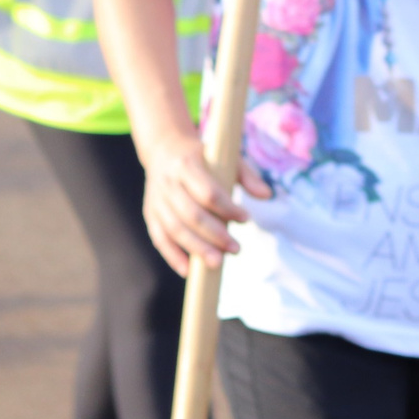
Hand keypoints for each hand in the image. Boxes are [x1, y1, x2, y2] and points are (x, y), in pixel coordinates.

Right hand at [140, 125, 269, 277]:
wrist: (164, 147)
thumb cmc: (202, 155)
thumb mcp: (224, 157)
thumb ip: (247, 175)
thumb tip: (267, 195)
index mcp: (186, 164)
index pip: (207, 192)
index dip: (227, 209)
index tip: (246, 218)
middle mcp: (168, 182)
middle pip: (191, 215)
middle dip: (215, 235)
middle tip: (236, 249)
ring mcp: (156, 199)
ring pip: (174, 229)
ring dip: (197, 249)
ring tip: (218, 263)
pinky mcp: (150, 212)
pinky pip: (159, 238)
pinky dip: (173, 256)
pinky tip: (189, 270)